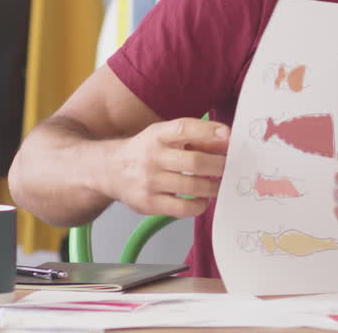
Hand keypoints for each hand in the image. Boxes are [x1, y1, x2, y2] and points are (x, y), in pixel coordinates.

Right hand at [103, 118, 228, 217]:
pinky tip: (203, 199)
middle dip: (219, 165)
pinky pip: (182, 208)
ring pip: (192, 186)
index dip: (208, 131)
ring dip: (214, 186)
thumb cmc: (145, 151)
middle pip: (194, 161)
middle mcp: (151, 157)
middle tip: (229, 167)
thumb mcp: (163, 135)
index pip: (184, 129)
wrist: (108, 170)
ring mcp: (149, 181)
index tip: (228, 135)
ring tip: (220, 183)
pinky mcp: (148, 203)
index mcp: (157, 135)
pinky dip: (199, 204)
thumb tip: (227, 142)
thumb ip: (193, 137)